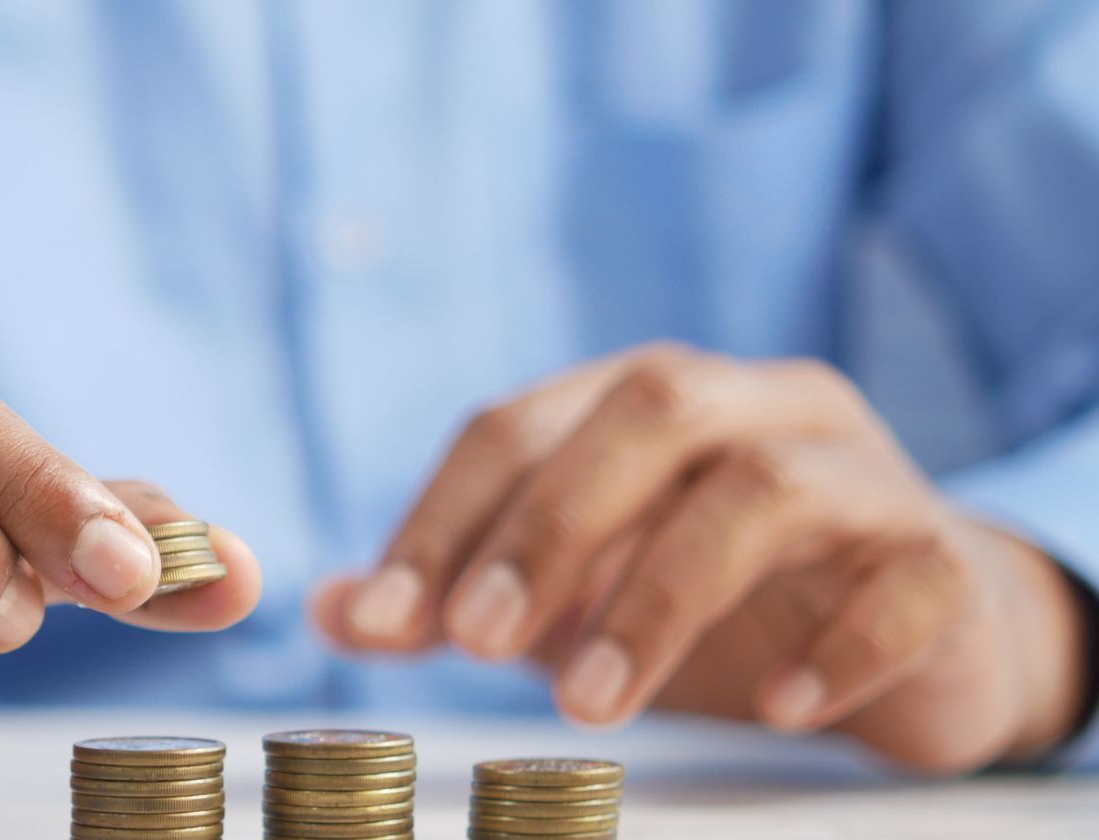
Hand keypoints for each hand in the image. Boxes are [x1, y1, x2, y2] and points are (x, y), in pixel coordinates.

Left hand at [315, 344, 1088, 773]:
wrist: (916, 630)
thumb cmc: (721, 598)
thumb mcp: (574, 593)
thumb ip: (459, 594)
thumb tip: (329, 610)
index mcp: (646, 399)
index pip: (519, 423)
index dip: (442, 516)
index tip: (383, 618)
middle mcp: (754, 405)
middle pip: (648, 410)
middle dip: (549, 525)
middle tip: (477, 642)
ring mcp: (859, 472)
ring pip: (766, 487)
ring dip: (660, 596)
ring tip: (592, 704)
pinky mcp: (942, 557)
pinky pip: (904, 580)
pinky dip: (836, 645)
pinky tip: (777, 708)